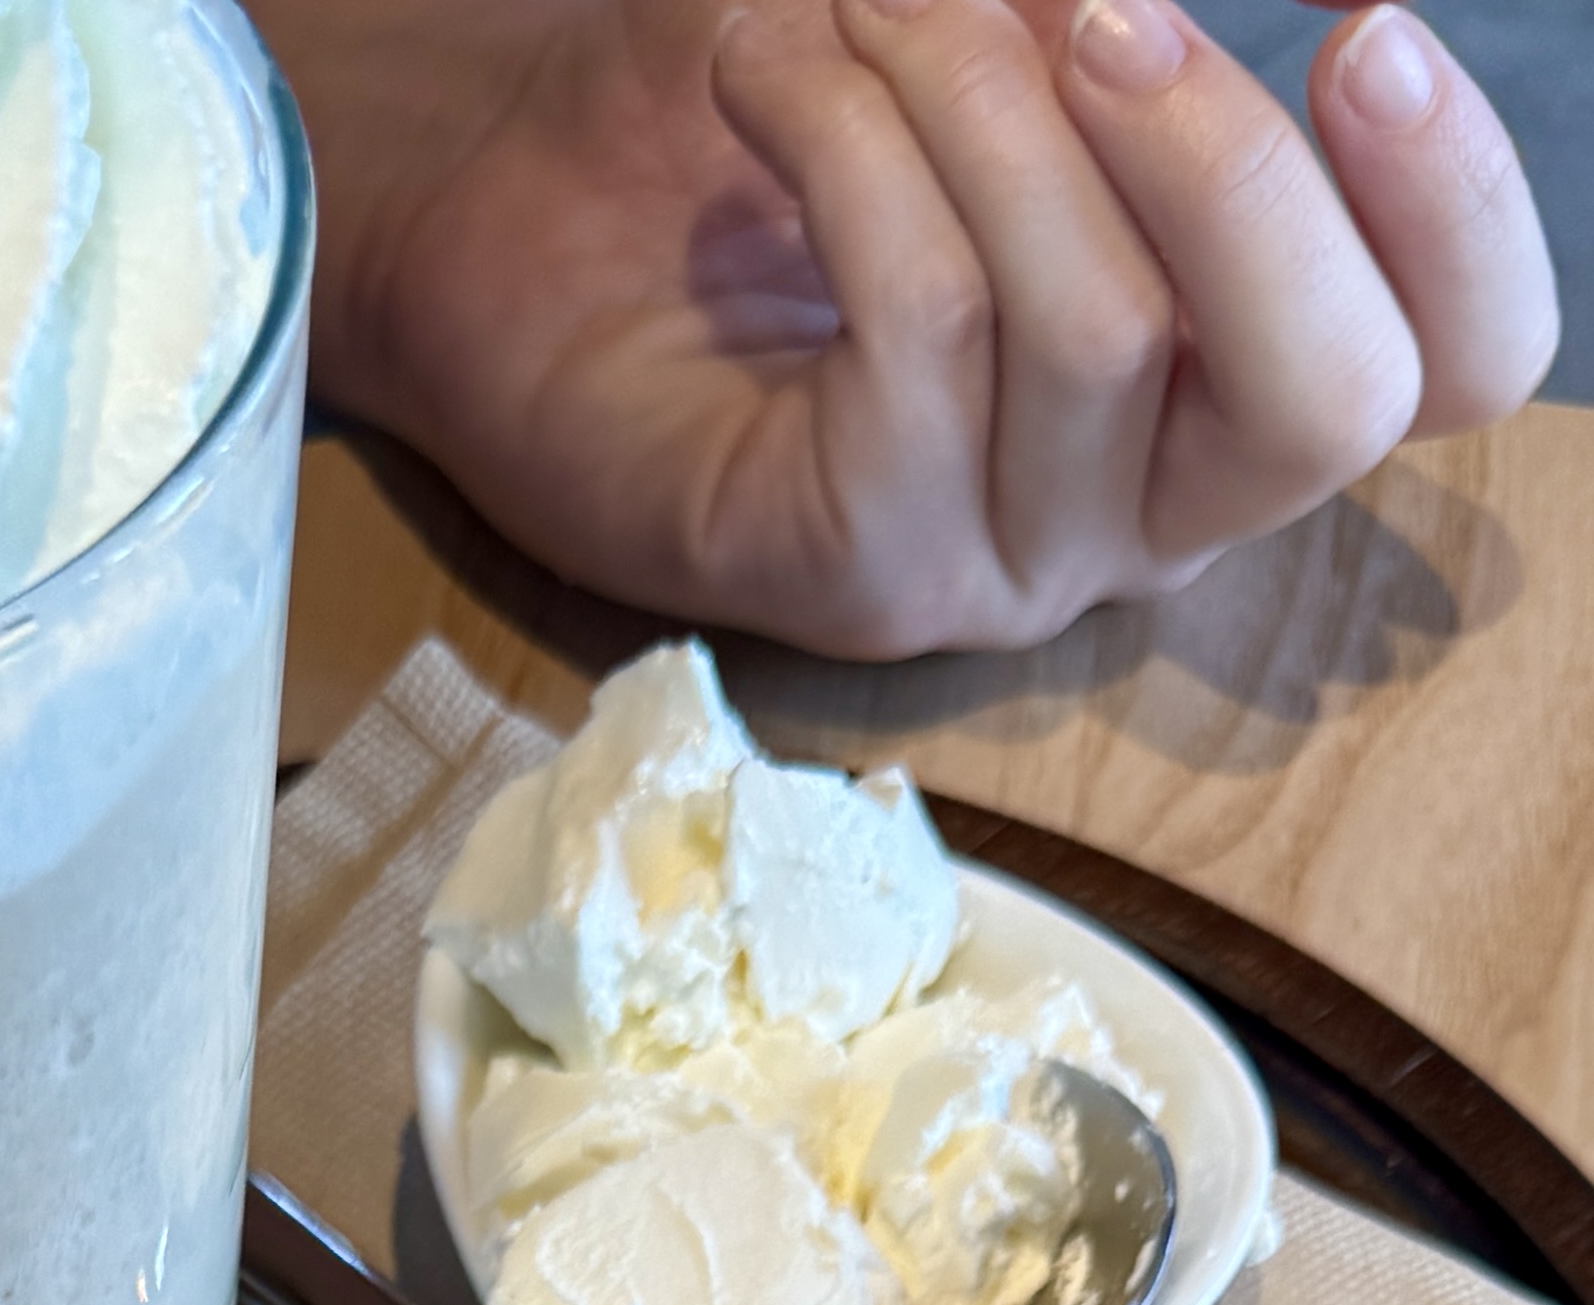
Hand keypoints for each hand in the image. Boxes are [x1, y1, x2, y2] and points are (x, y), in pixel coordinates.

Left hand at [271, 0, 1560, 656]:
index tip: (1368, 27)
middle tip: (1110, 14)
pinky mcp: (856, 577)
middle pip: (1330, 398)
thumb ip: (1103, 8)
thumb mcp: (990, 22)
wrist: (514, 231)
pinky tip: (767, 65)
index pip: (1457, 363)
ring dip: (979, 100)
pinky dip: (853, 144)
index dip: (1461, 211)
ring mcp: (1004, 563)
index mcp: (1232, 374)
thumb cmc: (779, 115)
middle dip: (1238, 174)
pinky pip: (924, 329)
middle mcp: (1145, 504)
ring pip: (1100, 326)